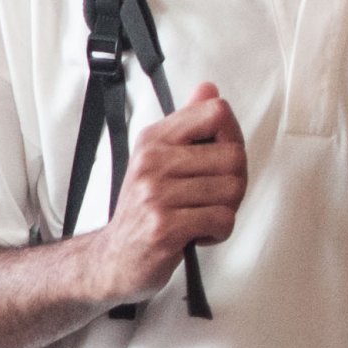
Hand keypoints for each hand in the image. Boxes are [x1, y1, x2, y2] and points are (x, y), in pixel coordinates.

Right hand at [89, 83, 244, 305]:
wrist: (112, 258)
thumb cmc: (142, 210)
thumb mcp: (157, 159)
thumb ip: (186, 124)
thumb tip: (207, 89)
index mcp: (153, 140)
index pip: (215, 113)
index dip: (232, 135)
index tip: (221, 156)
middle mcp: (153, 162)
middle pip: (233, 156)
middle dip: (236, 182)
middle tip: (214, 196)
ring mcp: (157, 194)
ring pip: (232, 190)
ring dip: (227, 210)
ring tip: (204, 215)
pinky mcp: (166, 227)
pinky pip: (222, 220)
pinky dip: (219, 232)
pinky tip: (200, 233)